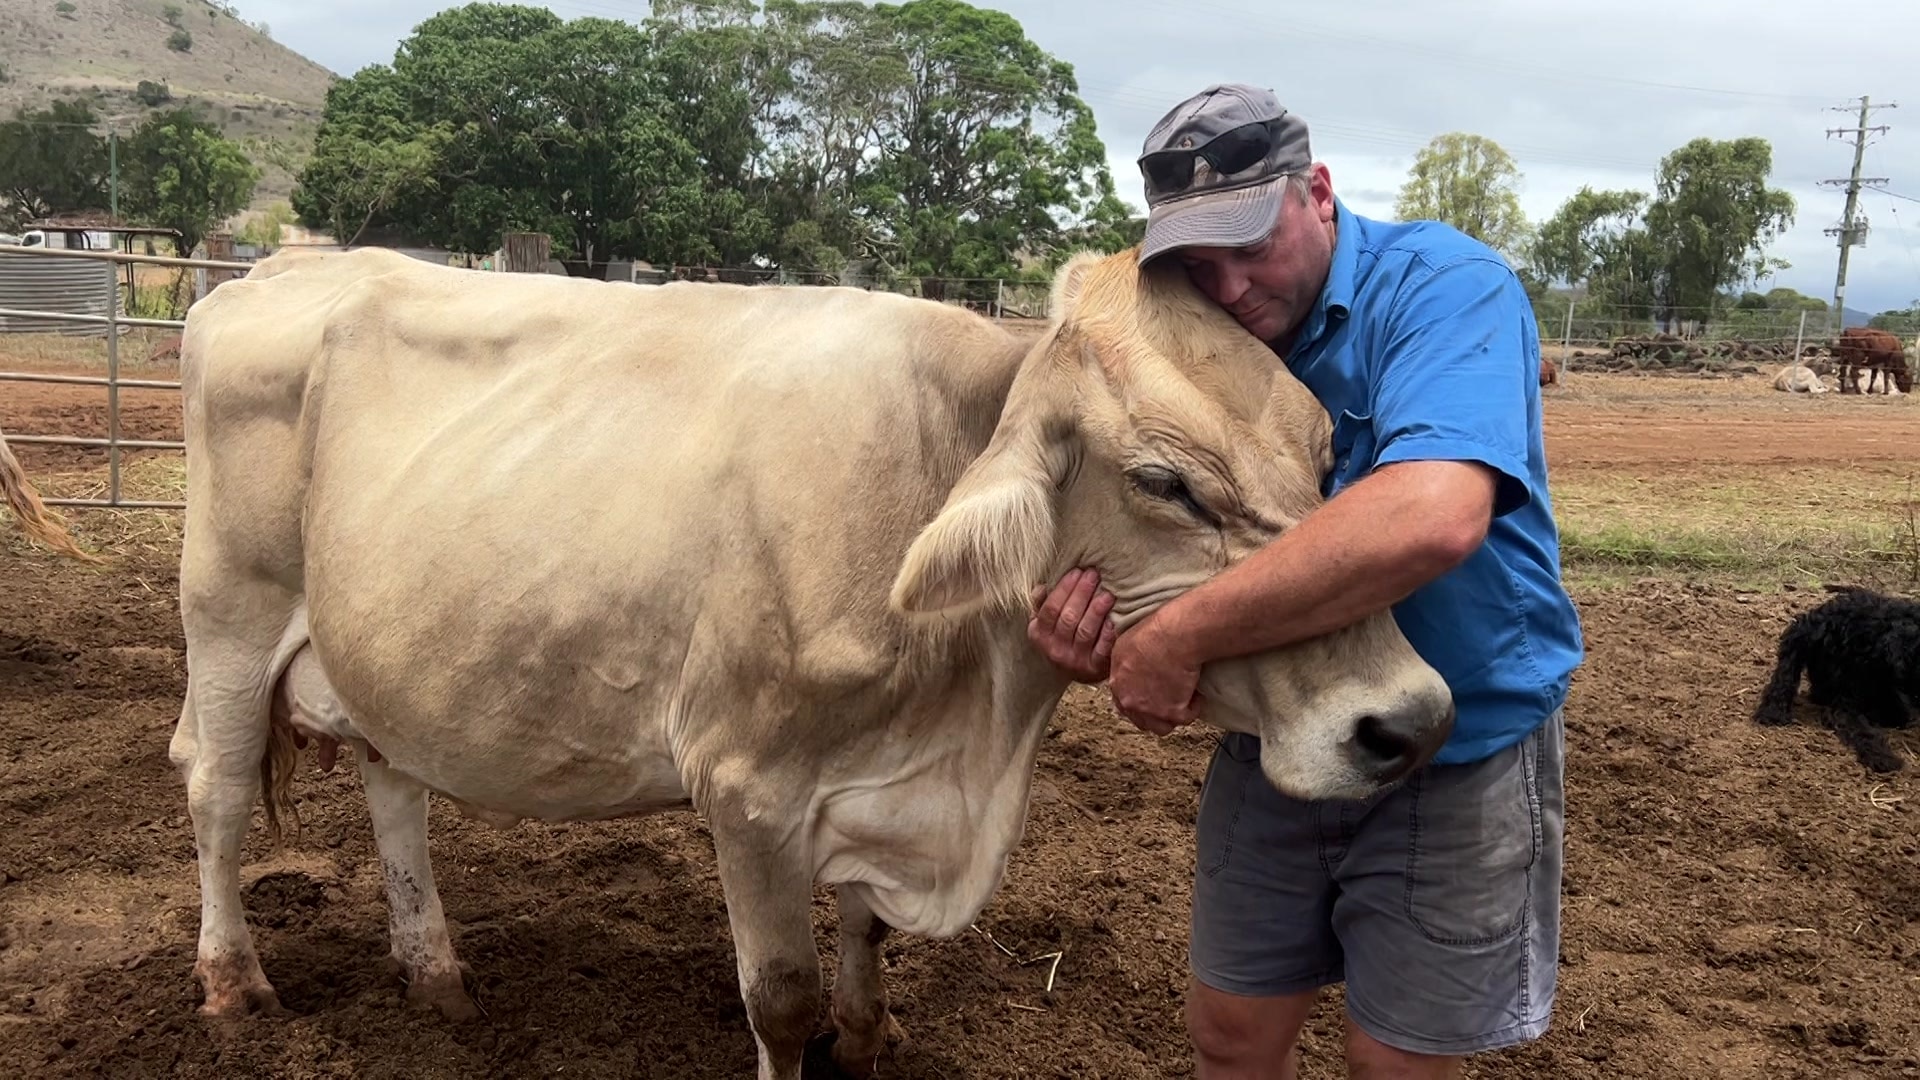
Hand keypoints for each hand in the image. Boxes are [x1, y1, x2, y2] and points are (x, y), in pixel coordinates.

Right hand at [1026, 567, 1117, 682]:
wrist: (1077, 671)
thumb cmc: (1062, 638)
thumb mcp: (1045, 624)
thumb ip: (1041, 605)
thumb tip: (1041, 587)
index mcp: (1039, 635)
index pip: (1050, 609)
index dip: (1064, 589)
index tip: (1076, 571)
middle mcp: (1055, 650)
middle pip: (1068, 618)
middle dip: (1081, 593)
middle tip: (1093, 575)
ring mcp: (1075, 661)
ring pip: (1085, 631)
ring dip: (1096, 610)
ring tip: (1107, 593)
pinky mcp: (1095, 668)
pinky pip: (1102, 649)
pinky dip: (1107, 634)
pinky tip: (1114, 619)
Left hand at [1106, 612, 1203, 736]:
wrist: (1175, 635)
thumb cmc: (1156, 630)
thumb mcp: (1127, 641)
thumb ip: (1125, 661)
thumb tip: (1132, 665)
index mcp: (1117, 681)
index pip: (1123, 702)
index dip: (1139, 700)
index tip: (1150, 696)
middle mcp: (1129, 698)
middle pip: (1140, 718)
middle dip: (1154, 711)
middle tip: (1169, 699)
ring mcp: (1149, 708)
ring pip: (1160, 726)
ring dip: (1172, 716)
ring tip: (1184, 701)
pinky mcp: (1172, 712)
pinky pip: (1185, 718)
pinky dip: (1193, 708)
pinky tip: (1197, 695)